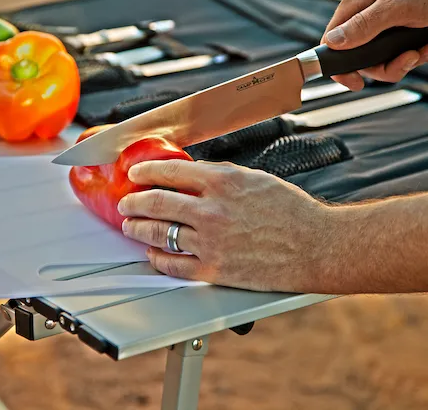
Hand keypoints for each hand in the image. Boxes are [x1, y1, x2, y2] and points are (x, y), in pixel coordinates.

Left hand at [117, 159, 334, 292]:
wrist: (315, 246)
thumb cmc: (291, 211)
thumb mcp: (254, 179)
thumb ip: (219, 176)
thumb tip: (191, 175)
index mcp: (223, 182)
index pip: (170, 172)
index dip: (146, 172)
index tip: (137, 175)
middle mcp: (212, 211)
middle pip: (157, 203)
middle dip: (134, 201)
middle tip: (126, 202)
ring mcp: (211, 242)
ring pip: (160, 233)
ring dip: (139, 228)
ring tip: (131, 225)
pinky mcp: (215, 270)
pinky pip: (174, 264)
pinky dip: (158, 257)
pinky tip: (153, 252)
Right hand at [321, 0, 427, 90]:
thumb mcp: (396, 6)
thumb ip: (364, 25)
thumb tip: (333, 43)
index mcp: (355, 5)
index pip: (331, 43)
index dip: (339, 66)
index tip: (354, 81)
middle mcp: (364, 17)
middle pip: (356, 59)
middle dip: (381, 67)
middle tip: (404, 60)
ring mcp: (381, 26)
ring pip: (377, 62)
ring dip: (401, 63)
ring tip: (418, 51)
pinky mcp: (397, 34)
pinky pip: (396, 57)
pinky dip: (413, 57)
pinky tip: (423, 46)